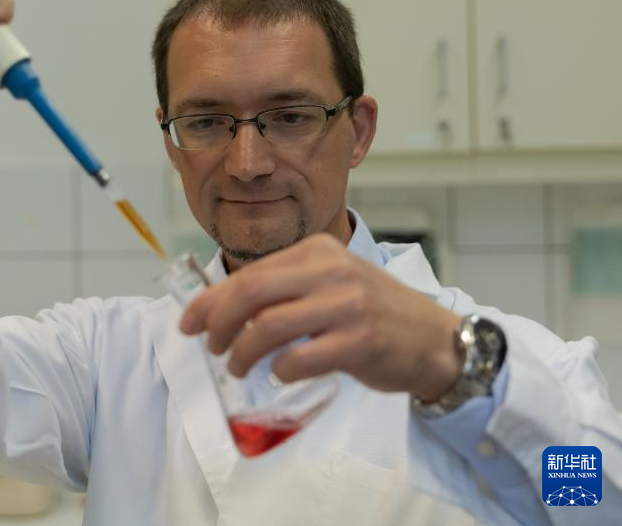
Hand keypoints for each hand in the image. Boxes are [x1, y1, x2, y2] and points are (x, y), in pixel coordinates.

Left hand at [179, 233, 463, 401]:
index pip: (249, 272)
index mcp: (318, 250)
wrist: (436, 339)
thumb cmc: (374, 313)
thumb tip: (219, 311)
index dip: (211, 300)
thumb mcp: (330, 284)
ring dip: (243, 352)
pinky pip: (300, 358)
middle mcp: (331, 270)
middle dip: (219, 323)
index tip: (189, 323)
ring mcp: (347, 305)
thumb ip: (284, 289)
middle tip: (212, 346)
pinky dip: (280, 369)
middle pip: (251, 292)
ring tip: (238, 367)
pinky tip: (280, 373)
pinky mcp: (360, 340)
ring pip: (269, 326)